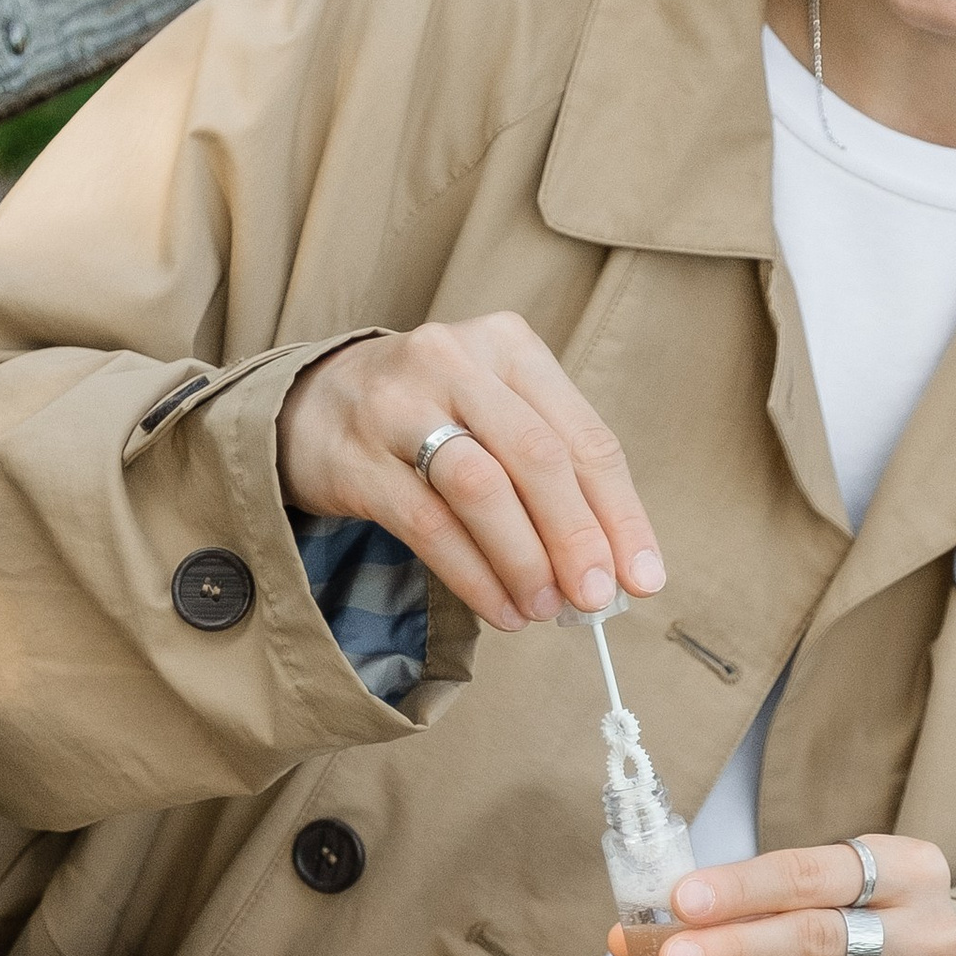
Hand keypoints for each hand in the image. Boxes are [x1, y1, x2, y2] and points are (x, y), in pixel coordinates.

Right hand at [275, 312, 663, 632]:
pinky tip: (499, 609)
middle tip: (596, 599)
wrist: (312, 404)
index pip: (583, 435)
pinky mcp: (356, 457)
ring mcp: (398, 405)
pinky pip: (427, 525)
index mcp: (508, 345)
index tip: (644, 577)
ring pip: (481, 488)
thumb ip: (550, 474)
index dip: (620, 512)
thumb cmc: (429, 417)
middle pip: (536, 457)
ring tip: (543, 610)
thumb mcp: (494, 413)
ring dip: (523, 559)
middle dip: (576, 537)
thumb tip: (609, 567)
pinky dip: (472, 576)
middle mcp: (455, 361)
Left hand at [612, 836, 955, 955]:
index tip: (681, 901)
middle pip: (820, 939)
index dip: (744, 888)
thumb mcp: (801, 902)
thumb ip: (727, 912)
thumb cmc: (844, 925)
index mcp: (908, 868)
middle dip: (737, 949)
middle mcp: (929, 931)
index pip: (813, 873)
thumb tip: (629, 938)